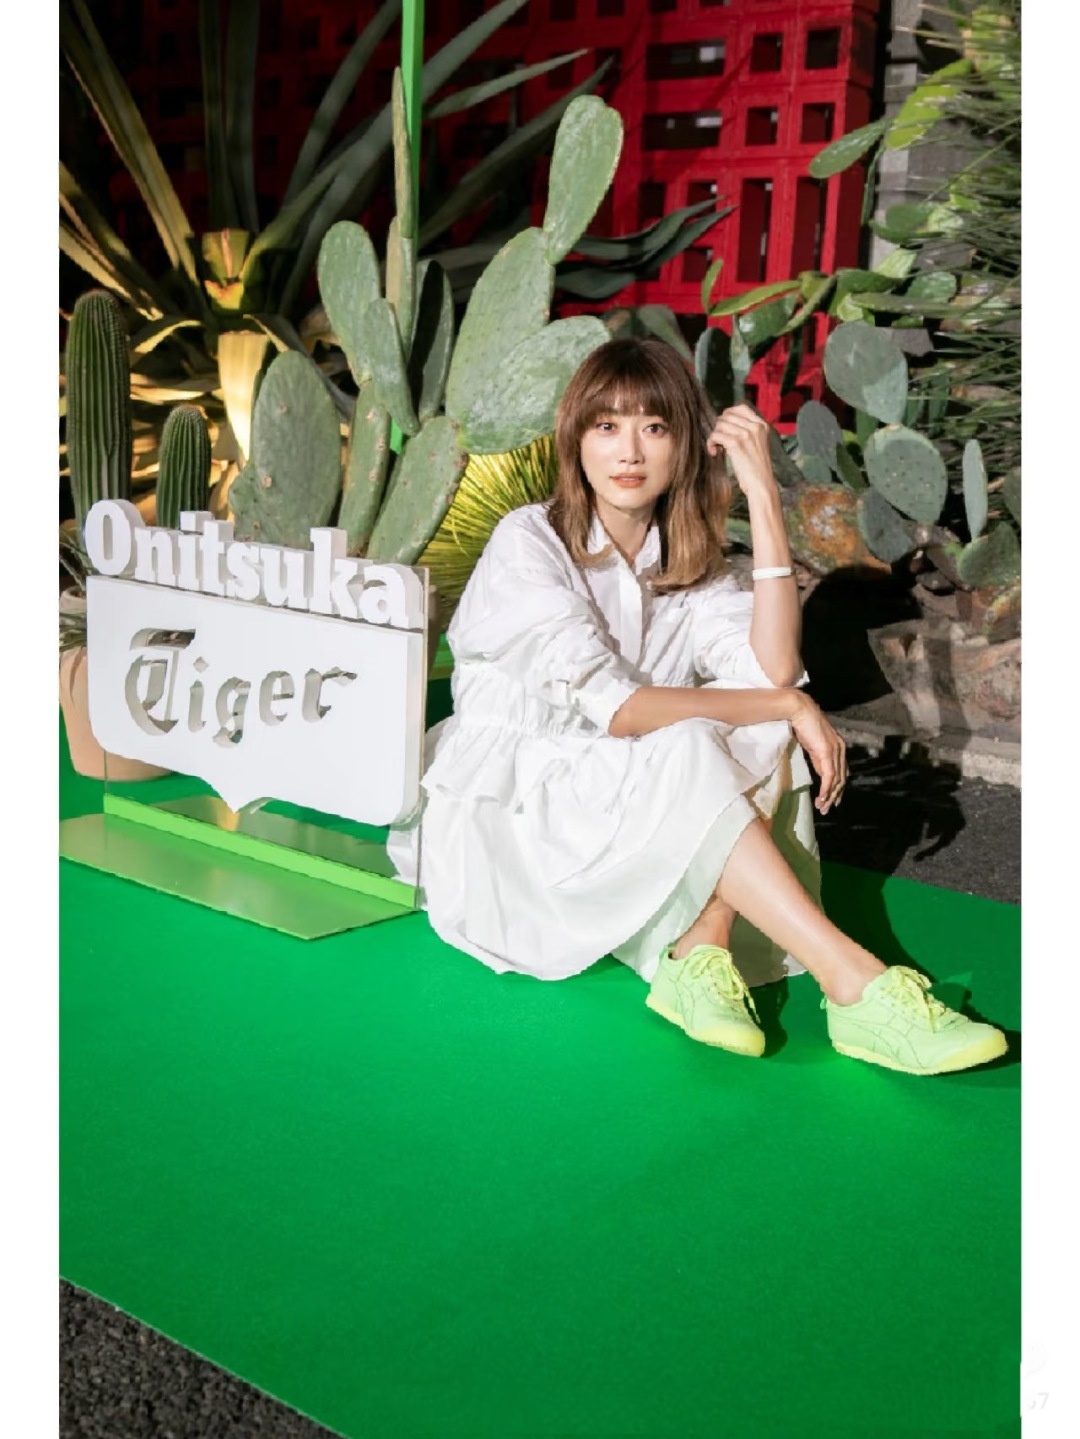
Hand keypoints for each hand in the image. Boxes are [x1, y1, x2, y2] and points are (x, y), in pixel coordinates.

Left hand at [705, 405, 776, 499]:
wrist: (761, 484)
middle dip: (719, 428)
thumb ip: (747, 431)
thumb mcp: (757, 444)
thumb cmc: (756, 468)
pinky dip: (711, 444)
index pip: (741, 407)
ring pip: (719, 425)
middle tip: (719, 442)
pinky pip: (715, 435)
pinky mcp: (736, 443)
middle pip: (727, 416)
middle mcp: (755, 427)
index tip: (723, 427)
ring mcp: (746, 434)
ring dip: (714, 437)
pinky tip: (714, 453)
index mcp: (762, 425)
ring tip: (716, 448)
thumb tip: (724, 422)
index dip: (728, 415)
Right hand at [788, 694, 846, 813]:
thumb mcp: (813, 745)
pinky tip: (822, 799)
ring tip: (822, 808)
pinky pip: (829, 776)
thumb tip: (821, 772)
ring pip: (837, 780)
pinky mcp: (827, 752)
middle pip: (842, 779)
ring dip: (829, 796)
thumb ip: (819, 758)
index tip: (832, 800)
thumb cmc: (802, 724)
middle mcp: (841, 750)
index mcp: (839, 747)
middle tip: (826, 809)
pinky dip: (826, 789)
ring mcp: (836, 751)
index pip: (842, 772)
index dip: (838, 788)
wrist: (799, 710)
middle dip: (835, 796)